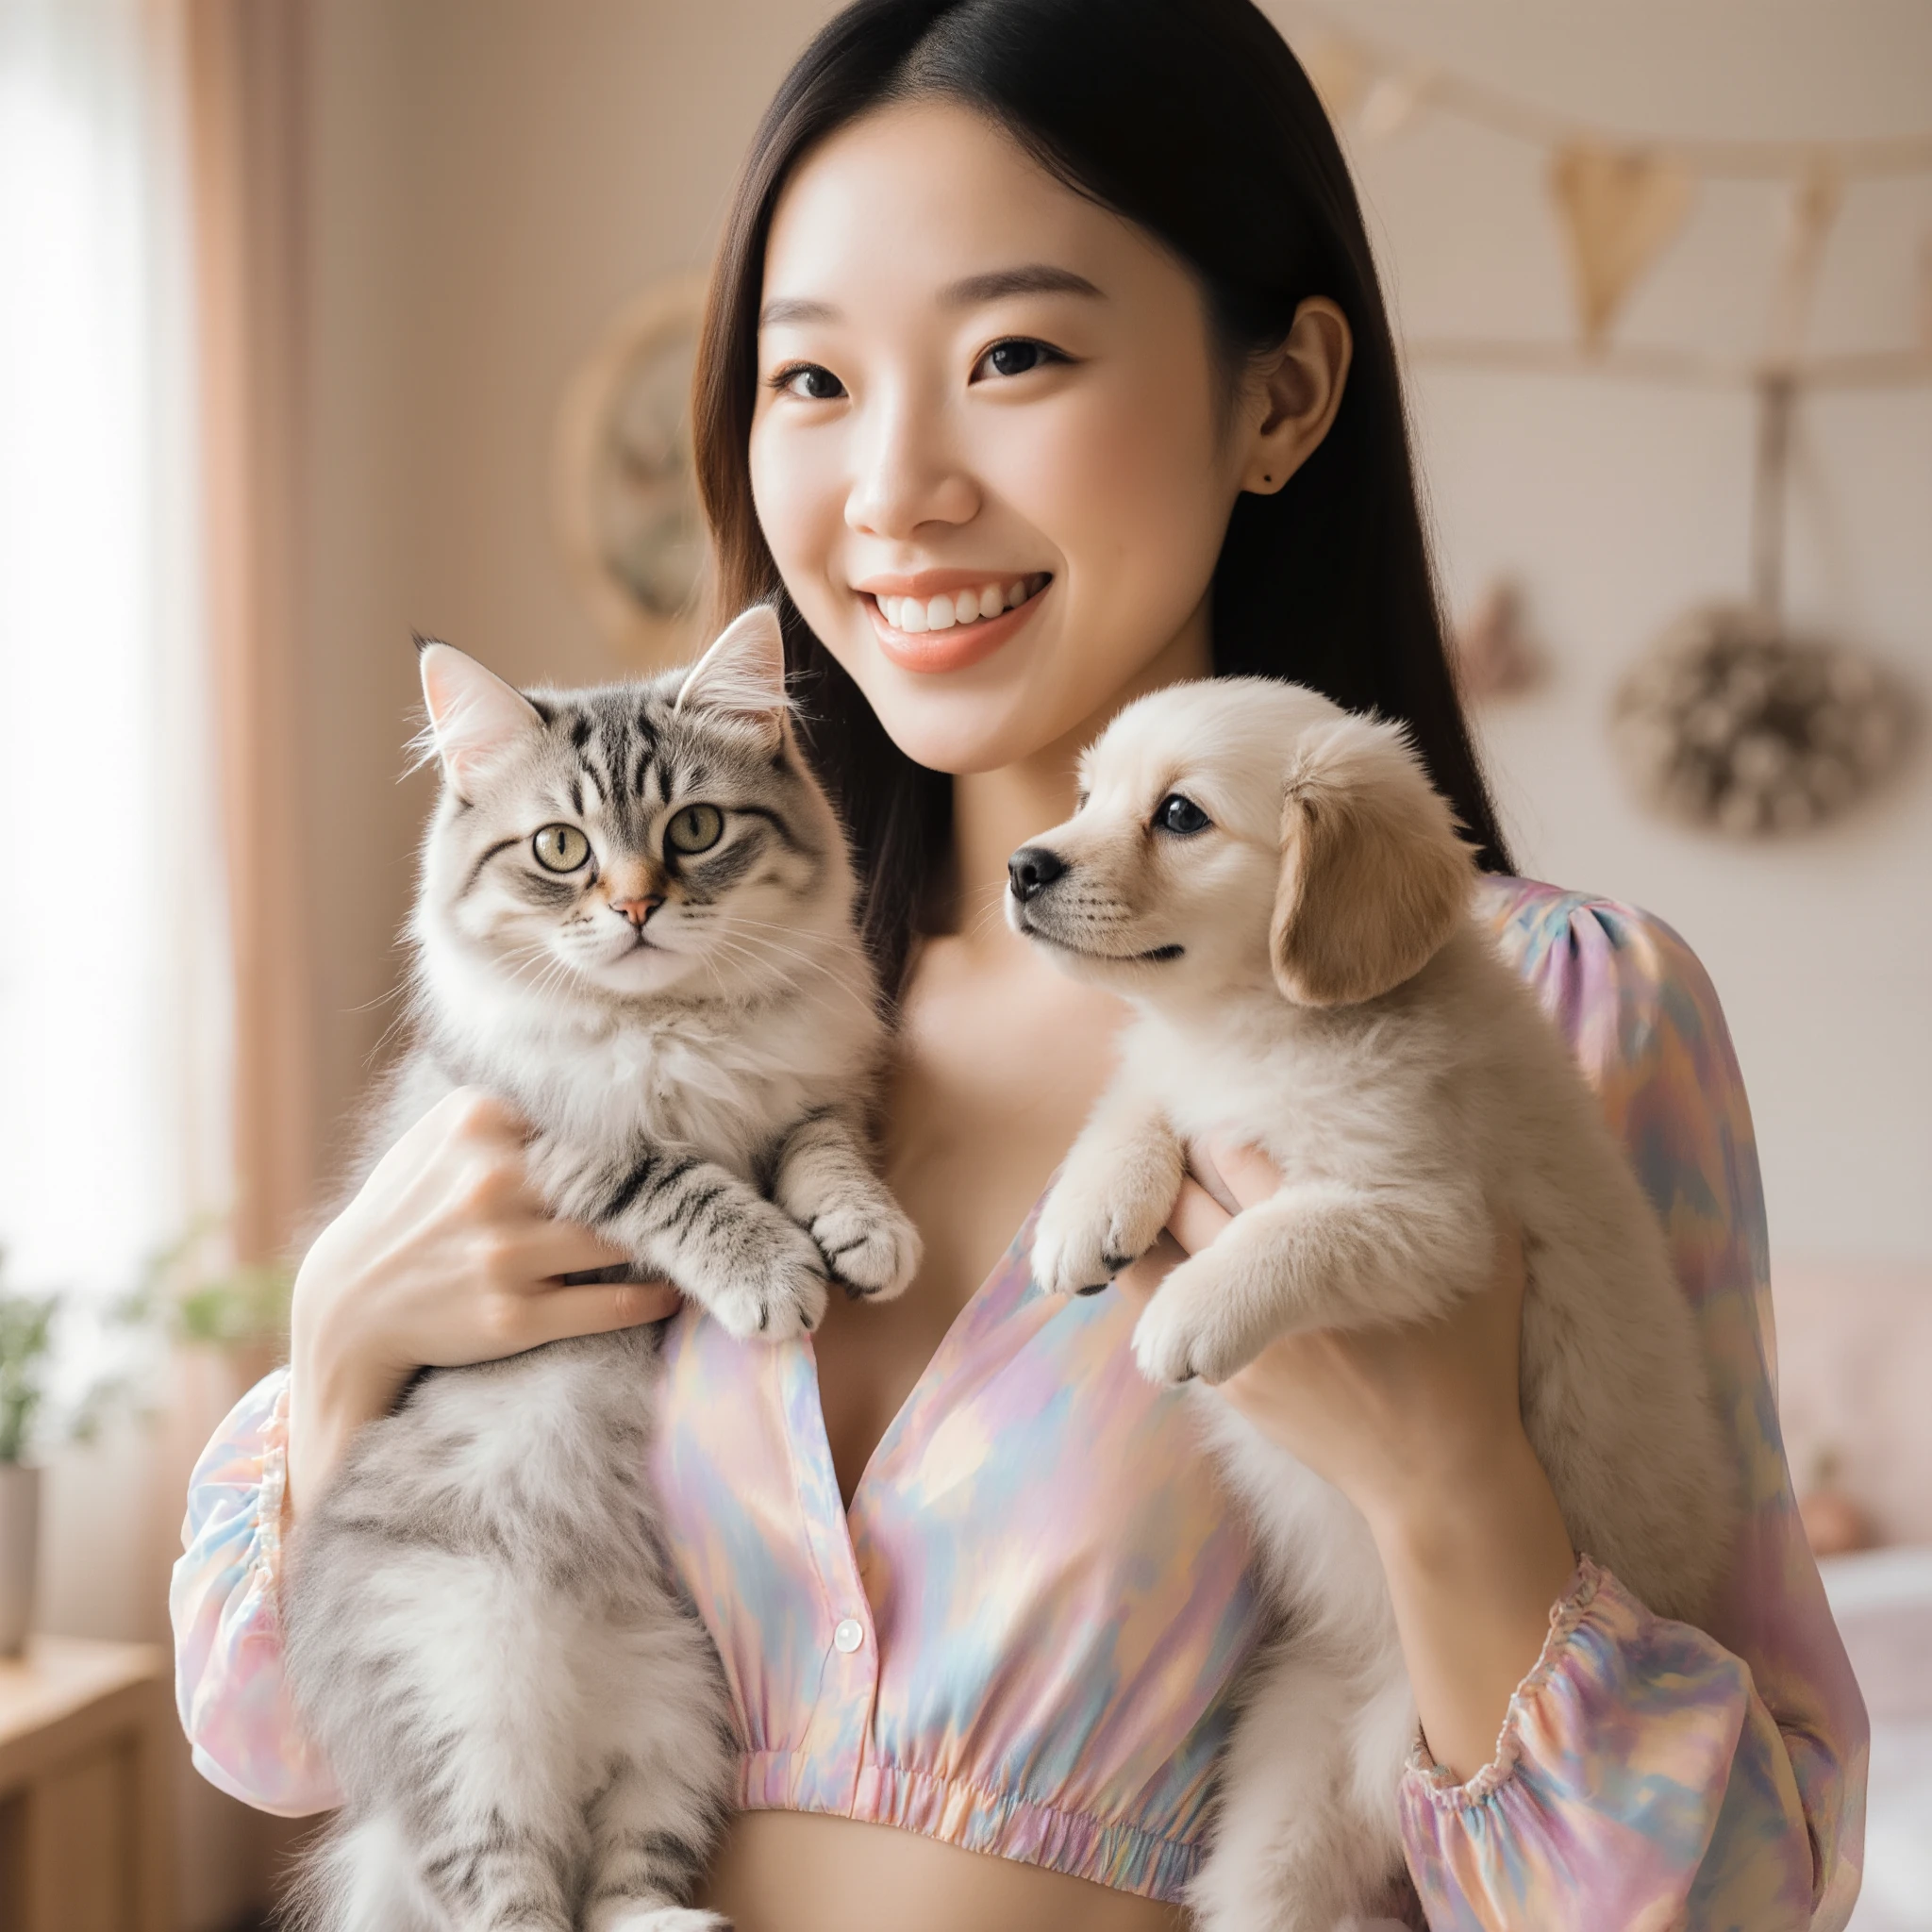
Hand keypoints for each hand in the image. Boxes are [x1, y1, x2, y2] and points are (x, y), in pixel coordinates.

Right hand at [287, 1089, 679, 1517]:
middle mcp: (493, 1183)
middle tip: (723, 1180)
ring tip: (700, 1236)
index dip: (636, 1131)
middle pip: (609, 1178)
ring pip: (617, 1239)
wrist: (349, 1305)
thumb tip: (588, 1076)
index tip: (688, 1128)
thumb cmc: (406, 1212)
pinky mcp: (514, 1315)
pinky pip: (609, 1303)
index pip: (583, 1119)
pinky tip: (675, 1291)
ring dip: (664, 1241)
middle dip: (663, 1183)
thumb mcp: (436, 1138)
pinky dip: (652, 1297)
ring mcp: (504, 1252)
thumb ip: (503, 1107)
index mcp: (476, 1124)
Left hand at [1117, 1141, 1576, 1780]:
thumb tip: (1448, 1103)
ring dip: (1145, 1213)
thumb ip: (1461, 1184)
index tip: (1220, 1101)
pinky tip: (1154, 1243)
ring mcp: (1229, 1340)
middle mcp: (1264, 1287)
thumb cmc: (1469, 1361)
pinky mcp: (1217, 1382)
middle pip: (1175, 1194)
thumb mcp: (1487, 1261)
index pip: (1230, 1151)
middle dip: (1169, 1159)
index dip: (1216, 1122)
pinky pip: (1150, 1307)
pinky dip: (1147, 1265)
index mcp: (1328, 1242)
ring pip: (1147, 1249)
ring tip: (1153, 1186)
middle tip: (1173, 1133)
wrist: (1438, 1479)